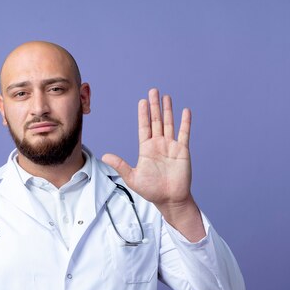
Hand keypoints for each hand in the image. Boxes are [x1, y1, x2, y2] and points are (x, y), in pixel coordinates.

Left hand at [102, 88, 192, 209]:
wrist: (169, 199)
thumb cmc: (151, 190)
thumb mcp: (132, 177)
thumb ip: (120, 165)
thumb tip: (105, 156)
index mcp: (146, 149)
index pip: (144, 126)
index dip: (143, 114)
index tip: (142, 101)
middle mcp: (159, 144)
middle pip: (156, 121)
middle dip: (154, 106)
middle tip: (153, 90)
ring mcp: (171, 146)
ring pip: (169, 123)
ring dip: (168, 110)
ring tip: (166, 96)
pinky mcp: (182, 151)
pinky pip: (184, 133)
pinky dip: (185, 122)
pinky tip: (185, 111)